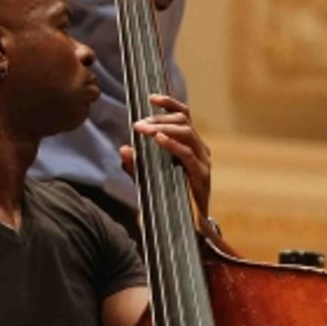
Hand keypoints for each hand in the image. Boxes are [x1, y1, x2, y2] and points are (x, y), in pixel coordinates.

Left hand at [120, 94, 211, 219]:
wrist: (186, 227)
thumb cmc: (168, 197)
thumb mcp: (147, 178)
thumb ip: (135, 164)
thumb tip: (123, 149)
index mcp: (189, 144)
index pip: (183, 115)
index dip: (169, 103)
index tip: (150, 98)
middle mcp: (199, 150)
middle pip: (183, 122)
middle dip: (158, 118)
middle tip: (137, 125)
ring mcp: (203, 162)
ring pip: (187, 133)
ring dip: (163, 128)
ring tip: (145, 130)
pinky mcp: (202, 177)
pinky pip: (188, 154)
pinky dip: (173, 144)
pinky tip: (159, 139)